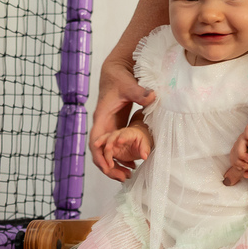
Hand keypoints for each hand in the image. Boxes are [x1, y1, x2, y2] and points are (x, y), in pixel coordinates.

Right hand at [91, 59, 155, 181]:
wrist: (116, 70)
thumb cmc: (119, 77)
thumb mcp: (128, 84)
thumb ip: (139, 92)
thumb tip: (152, 96)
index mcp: (102, 117)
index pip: (96, 141)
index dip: (100, 156)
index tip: (109, 168)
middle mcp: (103, 125)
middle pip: (100, 152)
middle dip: (109, 167)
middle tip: (123, 178)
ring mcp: (109, 127)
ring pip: (107, 151)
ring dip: (115, 165)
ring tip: (128, 176)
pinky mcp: (116, 127)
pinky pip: (115, 146)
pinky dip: (121, 156)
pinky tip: (133, 164)